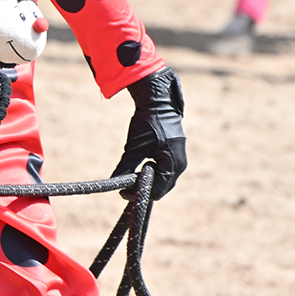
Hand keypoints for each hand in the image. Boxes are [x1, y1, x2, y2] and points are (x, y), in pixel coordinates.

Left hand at [110, 67, 185, 197]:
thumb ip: (126, 165)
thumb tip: (115, 181)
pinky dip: (152, 174)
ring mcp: (179, 161)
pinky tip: (140, 167)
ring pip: (163, 181)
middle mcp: (179, 166)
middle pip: (161, 189)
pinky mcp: (174, 155)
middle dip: (143, 188)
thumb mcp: (135, 146)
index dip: (138, 193)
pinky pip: (164, 172)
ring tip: (132, 174)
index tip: (122, 191)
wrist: (159, 102)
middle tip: (125, 184)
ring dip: (147, 181)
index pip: (157, 191)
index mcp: (172, 165)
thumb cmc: (148, 123)